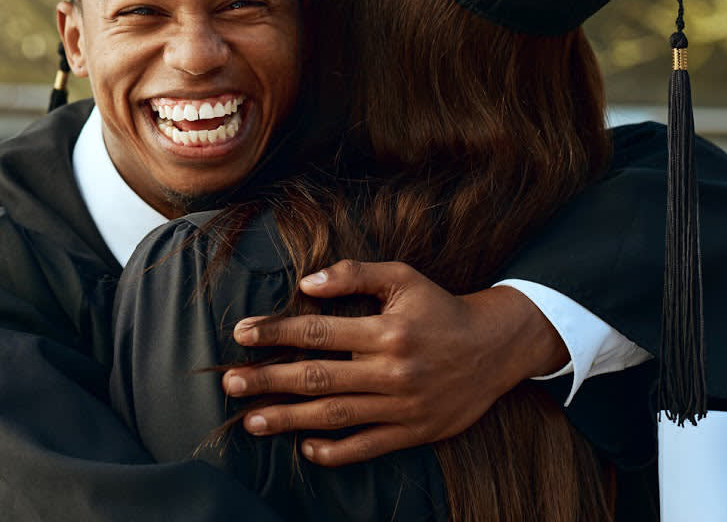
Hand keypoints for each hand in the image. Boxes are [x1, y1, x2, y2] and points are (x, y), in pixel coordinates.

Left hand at [224, 260, 566, 466]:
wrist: (496, 347)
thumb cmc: (440, 308)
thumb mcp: (403, 277)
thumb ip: (355, 274)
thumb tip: (307, 282)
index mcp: (386, 331)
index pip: (318, 331)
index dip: (277, 332)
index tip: (242, 334)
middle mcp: (392, 371)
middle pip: (318, 378)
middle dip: (269, 381)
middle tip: (230, 384)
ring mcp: (402, 406)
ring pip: (336, 416)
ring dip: (289, 420)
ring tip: (252, 421)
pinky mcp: (414, 432)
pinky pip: (368, 446)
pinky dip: (336, 451)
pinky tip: (306, 448)